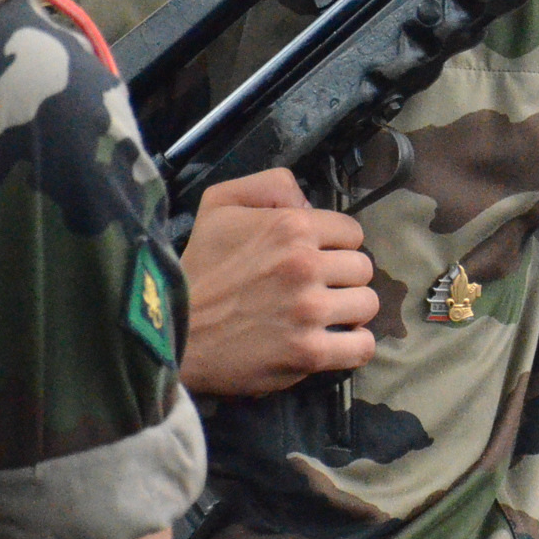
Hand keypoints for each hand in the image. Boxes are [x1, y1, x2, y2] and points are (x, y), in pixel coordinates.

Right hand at [178, 169, 378, 396]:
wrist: (171, 332)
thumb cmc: (198, 269)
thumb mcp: (220, 204)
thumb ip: (269, 185)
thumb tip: (309, 200)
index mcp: (291, 227)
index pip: (351, 232)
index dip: (335, 244)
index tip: (316, 257)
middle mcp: (305, 266)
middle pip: (362, 268)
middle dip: (343, 277)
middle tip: (317, 287)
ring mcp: (309, 311)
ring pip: (367, 304)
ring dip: (350, 310)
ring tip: (324, 314)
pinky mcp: (308, 353)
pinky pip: (362, 347)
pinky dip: (353, 345)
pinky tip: (335, 340)